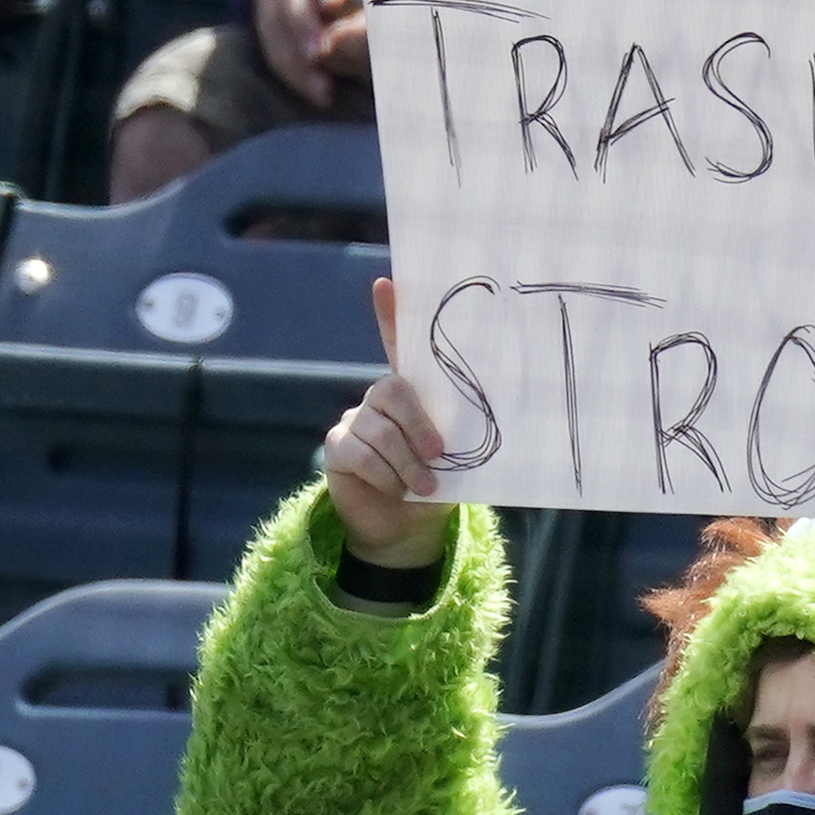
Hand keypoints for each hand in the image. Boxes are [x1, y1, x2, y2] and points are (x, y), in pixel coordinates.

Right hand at [254, 0, 365, 109]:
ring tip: (322, 87)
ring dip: (295, 55)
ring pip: (274, 17)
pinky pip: (272, 44)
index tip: (332, 3)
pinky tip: (321, 93)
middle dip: (301, 22)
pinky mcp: (270, 16)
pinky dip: (294, 71)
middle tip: (320, 54)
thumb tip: (406, 8)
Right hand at [324, 276, 450, 567]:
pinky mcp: (336, 446)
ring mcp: (355, 420)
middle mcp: (379, 400)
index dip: (390, 315)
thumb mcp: (455, 461)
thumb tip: (477, 426)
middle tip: (438, 453)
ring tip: (423, 485)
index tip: (387, 284)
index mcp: (412, 395)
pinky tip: (396, 489)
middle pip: (392, 390)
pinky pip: (359, 452)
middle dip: (417, 423)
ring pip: (378, 428)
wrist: (405, 530)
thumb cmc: (435, 487)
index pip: (398, 346)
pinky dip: (384, 474)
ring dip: (404, 460)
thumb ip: (456, 437)